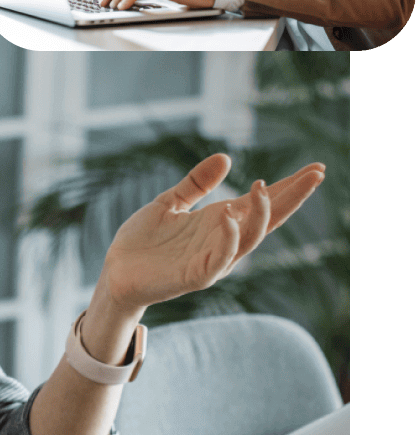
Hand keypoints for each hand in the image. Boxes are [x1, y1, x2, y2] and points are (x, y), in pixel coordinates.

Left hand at [102, 154, 326, 314]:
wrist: (116, 272)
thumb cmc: (143, 242)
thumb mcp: (170, 203)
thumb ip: (196, 184)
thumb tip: (226, 158)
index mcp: (220, 221)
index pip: (263, 202)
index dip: (290, 187)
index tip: (316, 168)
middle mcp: (223, 240)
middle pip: (268, 219)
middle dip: (293, 198)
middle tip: (317, 174)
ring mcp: (212, 259)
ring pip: (250, 239)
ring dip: (261, 214)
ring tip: (263, 187)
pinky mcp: (195, 276)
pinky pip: (219, 259)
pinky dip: (227, 238)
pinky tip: (227, 216)